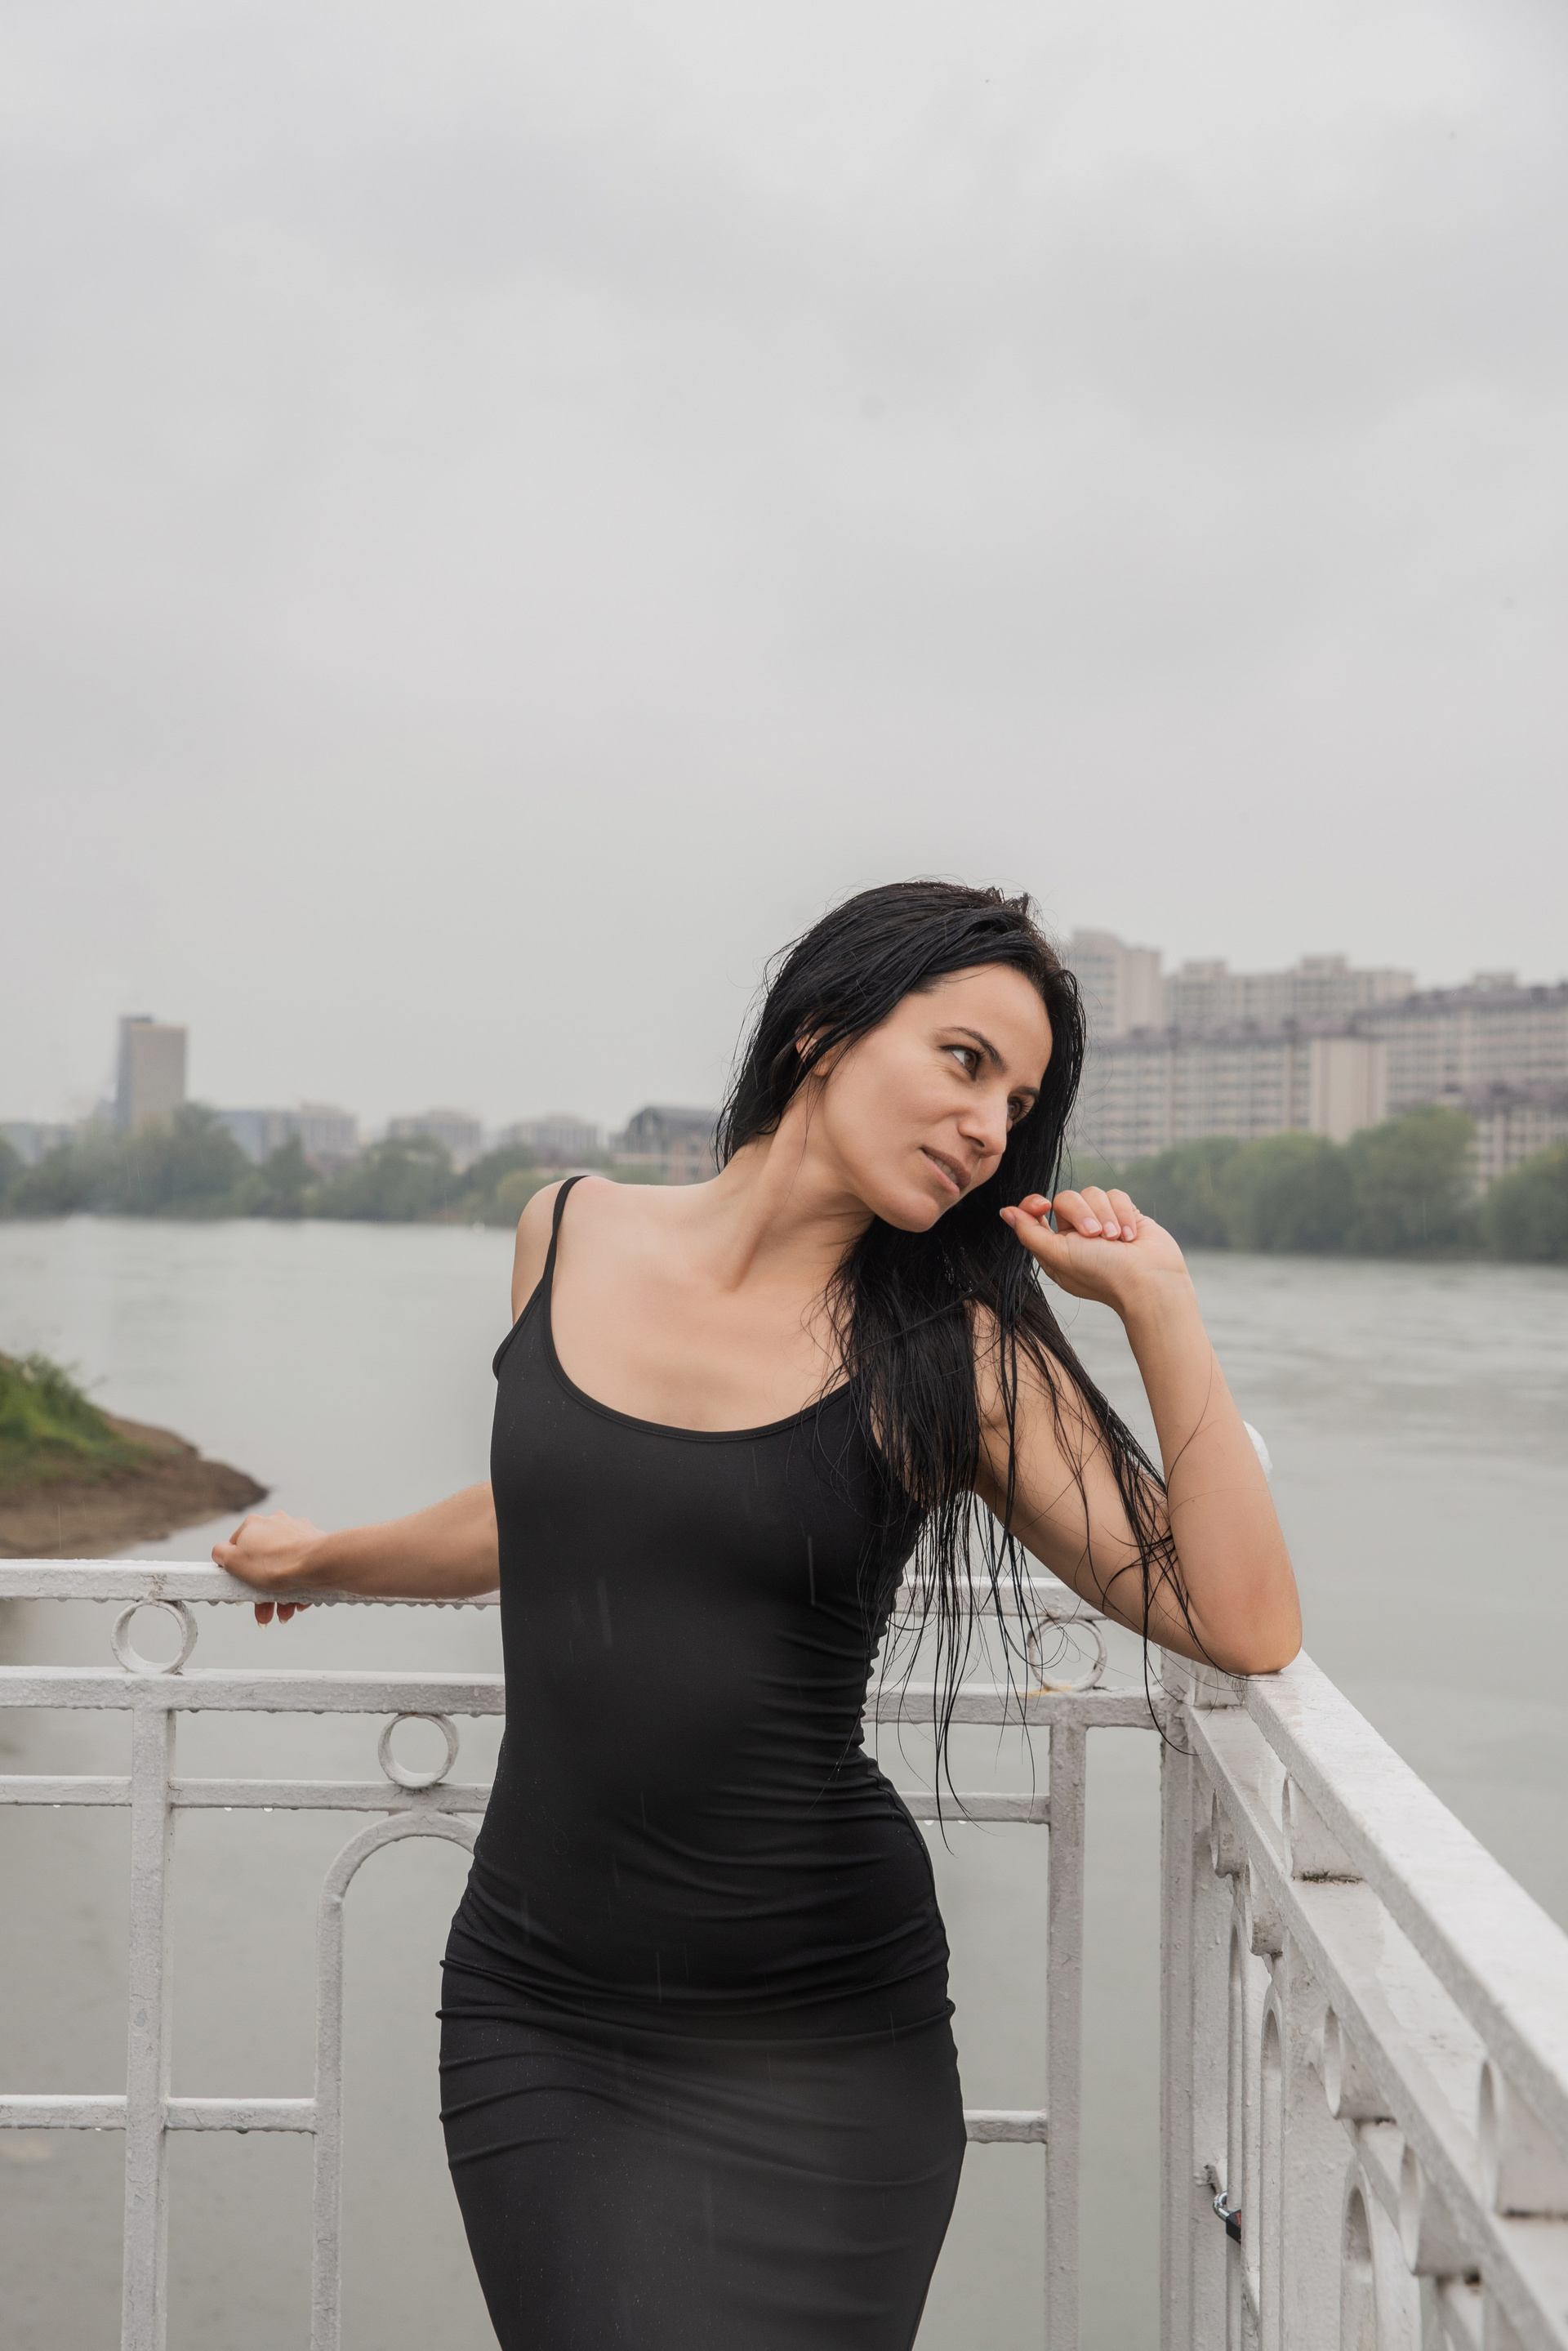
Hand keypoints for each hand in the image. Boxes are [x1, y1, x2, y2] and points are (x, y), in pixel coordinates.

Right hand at [212, 1509, 323, 1625]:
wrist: (316, 1564)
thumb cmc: (274, 1563)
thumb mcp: (233, 1561)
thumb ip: (220, 1554)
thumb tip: (220, 1552)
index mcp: (254, 1524)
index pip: (237, 1548)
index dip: (237, 1571)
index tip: (241, 1589)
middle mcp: (276, 1523)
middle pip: (262, 1562)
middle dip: (261, 1592)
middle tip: (263, 1613)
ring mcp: (297, 1533)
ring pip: (283, 1568)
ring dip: (280, 1595)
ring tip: (282, 1614)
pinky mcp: (315, 1544)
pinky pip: (301, 1568)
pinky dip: (298, 1586)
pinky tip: (298, 1603)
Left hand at [1000, 1186, 1192, 1313]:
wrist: (1149, 1281)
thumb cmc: (1102, 1274)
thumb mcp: (1057, 1255)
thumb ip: (1029, 1232)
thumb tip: (1005, 1212)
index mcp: (1056, 1246)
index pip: (1036, 1212)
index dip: (1035, 1204)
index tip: (1042, 1205)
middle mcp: (1077, 1235)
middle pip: (1066, 1198)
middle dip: (1081, 1214)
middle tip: (1095, 1235)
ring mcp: (1103, 1223)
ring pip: (1093, 1193)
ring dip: (1105, 1216)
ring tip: (1116, 1239)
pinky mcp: (1126, 1215)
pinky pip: (1116, 1195)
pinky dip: (1124, 1214)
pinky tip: (1131, 1236)